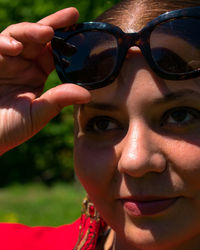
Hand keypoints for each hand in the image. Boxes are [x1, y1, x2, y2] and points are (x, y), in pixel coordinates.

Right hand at [0, 8, 90, 154]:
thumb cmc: (9, 128)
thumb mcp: (38, 114)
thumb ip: (58, 100)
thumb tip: (87, 94)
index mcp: (36, 74)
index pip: (53, 52)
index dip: (66, 40)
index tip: (81, 29)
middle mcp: (22, 64)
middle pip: (38, 38)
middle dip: (54, 25)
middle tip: (71, 16)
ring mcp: (4, 61)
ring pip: (17, 36)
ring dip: (31, 31)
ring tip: (47, 32)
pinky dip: (3, 43)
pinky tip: (14, 48)